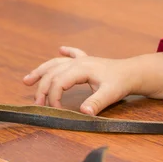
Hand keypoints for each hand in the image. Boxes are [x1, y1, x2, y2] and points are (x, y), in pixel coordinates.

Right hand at [23, 46, 162, 114]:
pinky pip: (74, 54)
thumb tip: (84, 112)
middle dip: (42, 88)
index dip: (53, 97)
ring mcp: (84, 60)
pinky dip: (66, 52)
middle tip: (37, 103)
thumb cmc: (122, 82)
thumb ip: (96, 103)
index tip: (55, 110)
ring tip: (27, 80)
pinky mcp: (89, 61)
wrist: (135, 72)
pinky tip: (61, 49)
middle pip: (52, 73)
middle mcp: (79, 62)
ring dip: (42, 71)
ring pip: (56, 63)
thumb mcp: (110, 94)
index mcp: (81, 69)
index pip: (59, 82)